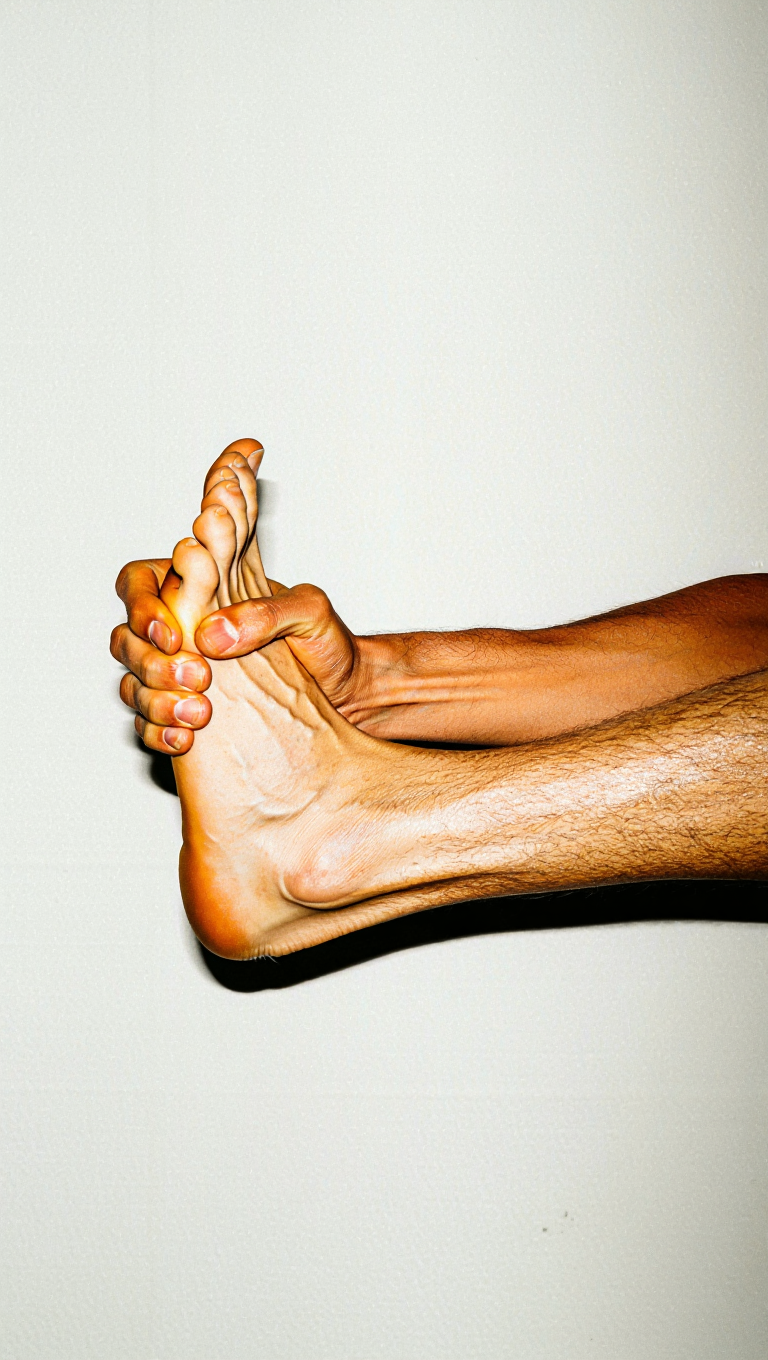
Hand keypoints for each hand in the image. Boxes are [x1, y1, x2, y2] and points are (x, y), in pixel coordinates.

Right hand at [112, 560, 363, 752]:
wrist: (351, 698)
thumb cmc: (330, 646)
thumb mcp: (311, 614)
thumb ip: (267, 612)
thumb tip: (212, 635)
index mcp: (204, 589)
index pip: (138, 581)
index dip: (141, 606)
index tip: (172, 633)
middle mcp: (185, 630)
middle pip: (126, 638)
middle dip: (149, 661)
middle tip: (195, 677)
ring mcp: (181, 674)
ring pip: (133, 683)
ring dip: (154, 701)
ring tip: (197, 714)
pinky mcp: (186, 713)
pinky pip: (147, 724)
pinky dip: (158, 732)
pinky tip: (185, 740)